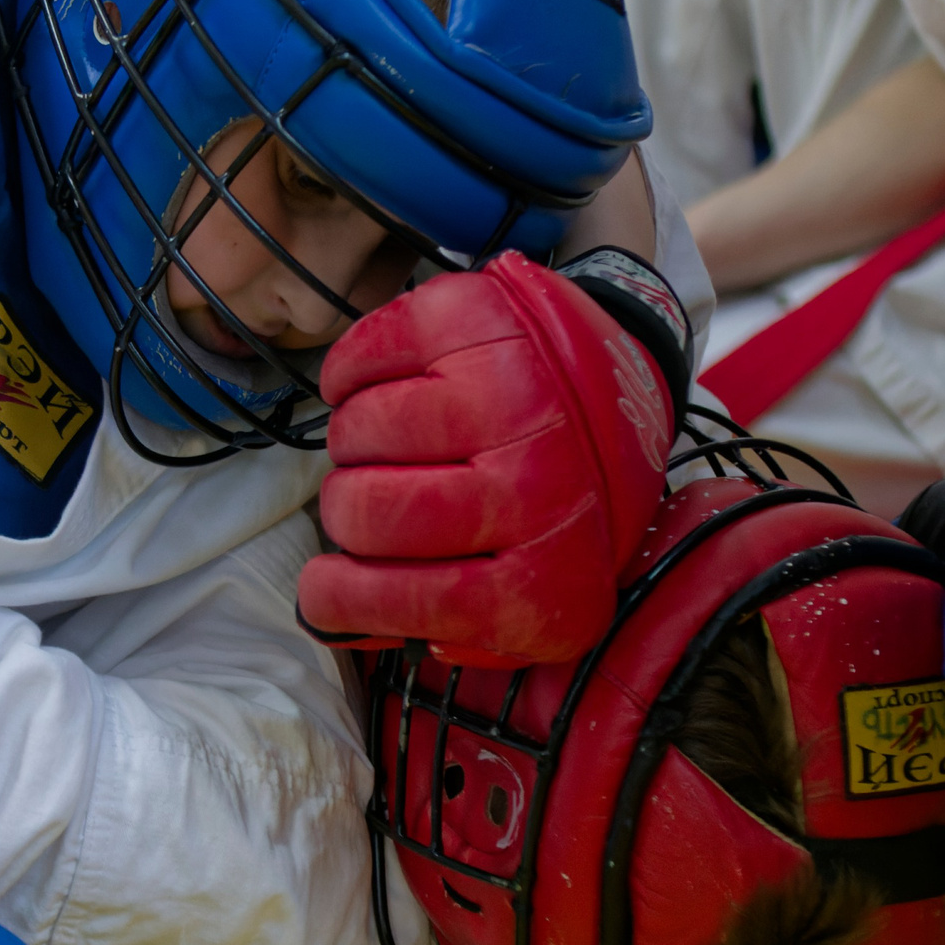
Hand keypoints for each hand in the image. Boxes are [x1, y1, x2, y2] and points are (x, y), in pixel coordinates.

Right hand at [297, 251, 677, 667]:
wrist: (619, 385)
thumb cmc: (558, 498)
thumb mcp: (530, 584)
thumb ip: (445, 622)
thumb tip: (332, 621)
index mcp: (549, 572)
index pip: (405, 602)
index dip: (343, 600)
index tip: (325, 587)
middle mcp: (532, 484)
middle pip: (364, 514)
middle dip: (348, 511)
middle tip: (376, 497)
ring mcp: (504, 393)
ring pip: (354, 434)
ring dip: (352, 443)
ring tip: (385, 443)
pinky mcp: (473, 321)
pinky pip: (357, 358)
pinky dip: (345, 376)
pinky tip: (370, 389)